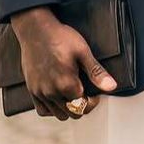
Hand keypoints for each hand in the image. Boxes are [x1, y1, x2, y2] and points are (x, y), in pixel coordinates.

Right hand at [10, 6, 117, 120]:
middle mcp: (52, 92)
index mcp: (66, 84)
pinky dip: (52, 109)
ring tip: (72, 94)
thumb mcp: (82, 51)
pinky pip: (42, 110)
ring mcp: (40, 92)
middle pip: (73, 113)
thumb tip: (111, 87)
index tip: (95, 93)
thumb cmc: (60, 37)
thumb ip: (96, 72)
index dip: (93, 101)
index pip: (84, 106)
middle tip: (85, 92)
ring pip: (59, 114)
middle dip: (82, 105)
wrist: (36, 29)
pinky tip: (58, 97)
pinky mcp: (32, 89)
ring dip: (68, 108)